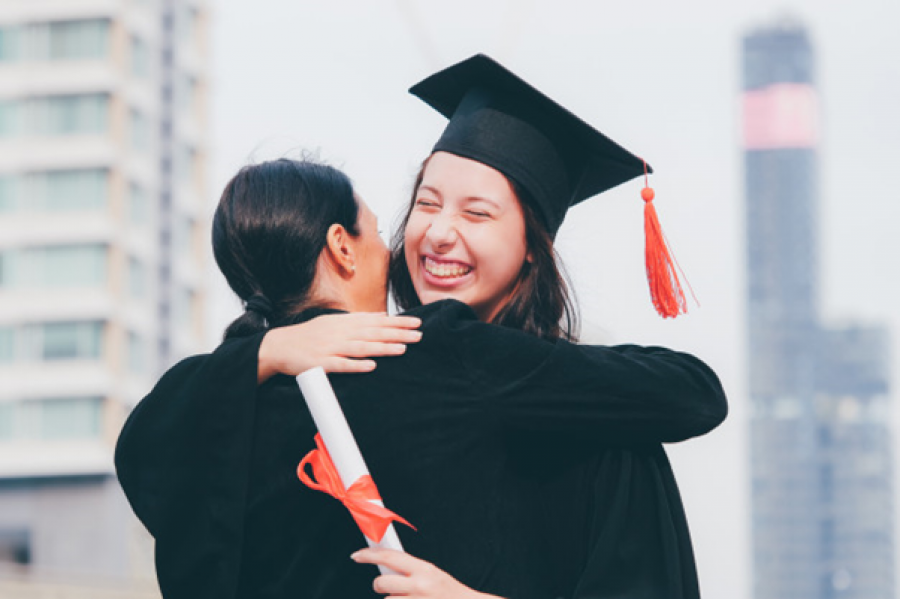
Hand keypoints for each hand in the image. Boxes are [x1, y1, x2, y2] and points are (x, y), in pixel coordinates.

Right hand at [257, 313, 421, 381]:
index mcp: (345, 323)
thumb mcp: (334, 321)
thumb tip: (381, 315)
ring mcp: (331, 348)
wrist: (280, 346)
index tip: (417, 322)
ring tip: (402, 348)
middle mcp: (340, 333)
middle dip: (397, 333)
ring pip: (361, 348)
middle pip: (373, 333)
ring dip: (382, 348)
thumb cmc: (310, 335)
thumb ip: (358, 319)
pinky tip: (371, 366)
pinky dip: (356, 365)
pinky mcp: (321, 363)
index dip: (397, 322)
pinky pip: (341, 365)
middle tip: (419, 335)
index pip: (376, 321)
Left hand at [351, 548, 503, 598]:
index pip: (390, 556)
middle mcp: (420, 586)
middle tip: (390, 588)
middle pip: (381, 582)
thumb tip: (385, 565)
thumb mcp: (433, 576)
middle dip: (381, 586)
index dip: (369, 555)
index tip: (357, 555)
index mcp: (425, 569)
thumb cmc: (450, 594)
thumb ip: (411, 571)